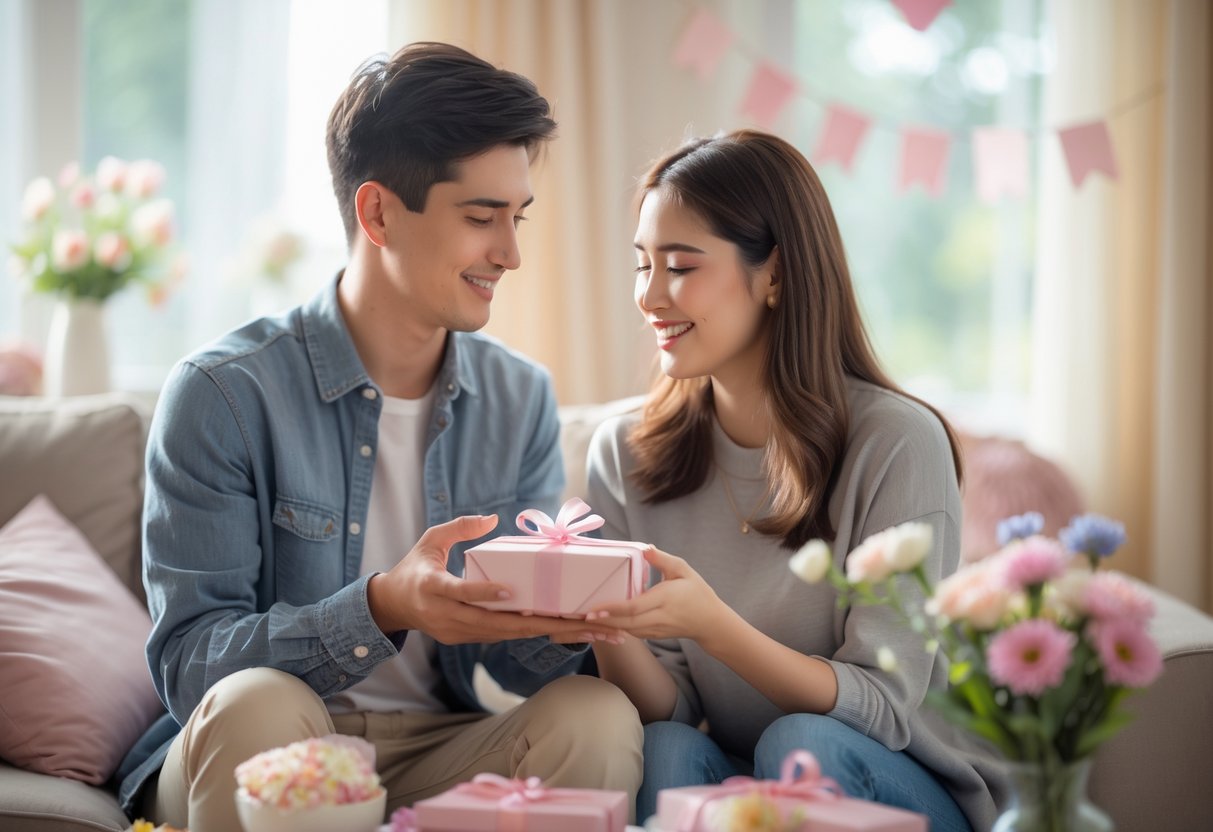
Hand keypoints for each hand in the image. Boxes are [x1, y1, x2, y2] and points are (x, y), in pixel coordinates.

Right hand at [367, 515, 622, 644]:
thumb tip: (491, 518)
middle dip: (530, 622)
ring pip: (498, 633)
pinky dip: (523, 632)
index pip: (460, 593)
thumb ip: (459, 528)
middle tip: (565, 619)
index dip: (484, 593)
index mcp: (431, 588)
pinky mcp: (462, 640)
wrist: (393, 605)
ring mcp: (453, 632)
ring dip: (535, 631)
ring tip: (571, 627)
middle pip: (490, 623)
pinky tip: (551, 628)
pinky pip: (497, 636)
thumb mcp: (430, 539)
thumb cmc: (415, 566)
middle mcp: (442, 615)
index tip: (509, 591)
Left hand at [585, 547, 735, 646]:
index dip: (613, 609)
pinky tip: (604, 623)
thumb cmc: (697, 592)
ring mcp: (657, 629)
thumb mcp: (683, 570)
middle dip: (603, 620)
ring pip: (628, 630)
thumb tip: (644, 547)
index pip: (635, 607)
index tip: (594, 609)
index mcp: (666, 599)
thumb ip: (663, 559)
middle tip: (581, 615)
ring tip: (587, 619)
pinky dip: (618, 629)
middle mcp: (660, 617)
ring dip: (608, 626)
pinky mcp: (655, 636)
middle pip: (627, 622)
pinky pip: (633, 634)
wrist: (710, 623)